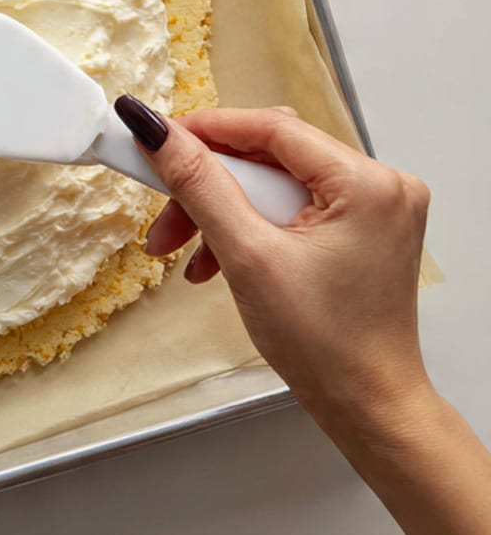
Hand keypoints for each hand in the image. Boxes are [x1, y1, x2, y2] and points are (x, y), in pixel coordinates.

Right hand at [118, 100, 432, 443]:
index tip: (154, 138)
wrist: (366, 406)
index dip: (206, 129)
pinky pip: (291, 206)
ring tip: (184, 252)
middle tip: (164, 217)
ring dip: (221, 211)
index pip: (271, 127)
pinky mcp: (362, 229)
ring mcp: (374, 207)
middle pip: (269, 156)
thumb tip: (157, 131)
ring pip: (274, 182)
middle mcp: (380, 184)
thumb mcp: (246, 256)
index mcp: (367, 182)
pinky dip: (249, 226)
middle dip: (208, 186)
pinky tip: (217, 260)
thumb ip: (199, 185)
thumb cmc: (322, 344)